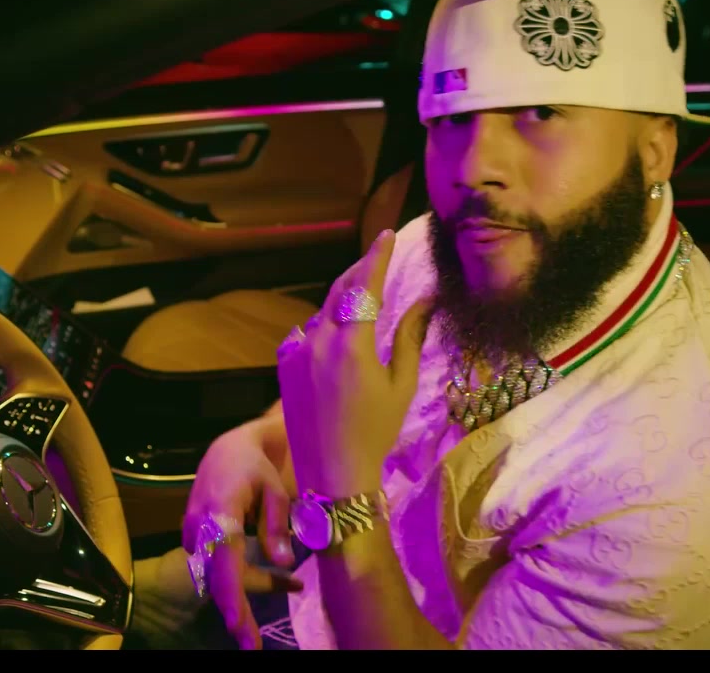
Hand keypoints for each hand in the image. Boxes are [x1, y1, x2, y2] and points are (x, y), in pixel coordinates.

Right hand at [181, 417, 302, 649]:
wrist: (223, 453)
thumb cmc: (255, 469)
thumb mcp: (274, 490)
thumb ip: (277, 526)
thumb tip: (286, 563)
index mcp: (221, 510)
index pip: (225, 557)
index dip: (231, 593)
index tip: (237, 624)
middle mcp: (200, 527)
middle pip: (216, 579)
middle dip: (235, 614)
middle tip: (252, 647)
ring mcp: (192, 536)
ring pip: (219, 578)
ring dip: (246, 595)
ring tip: (276, 610)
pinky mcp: (194, 543)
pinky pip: (218, 570)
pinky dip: (240, 582)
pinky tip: (268, 592)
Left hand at [276, 229, 432, 497]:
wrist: (331, 473)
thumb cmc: (376, 432)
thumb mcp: (401, 385)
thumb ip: (410, 337)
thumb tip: (425, 301)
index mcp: (353, 344)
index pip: (364, 285)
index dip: (377, 256)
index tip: (387, 235)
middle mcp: (319, 340)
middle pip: (340, 289)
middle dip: (360, 270)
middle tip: (378, 255)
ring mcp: (296, 351)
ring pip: (322, 311)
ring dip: (342, 301)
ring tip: (362, 299)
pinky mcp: (283, 364)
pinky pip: (304, 332)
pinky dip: (322, 326)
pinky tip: (333, 336)